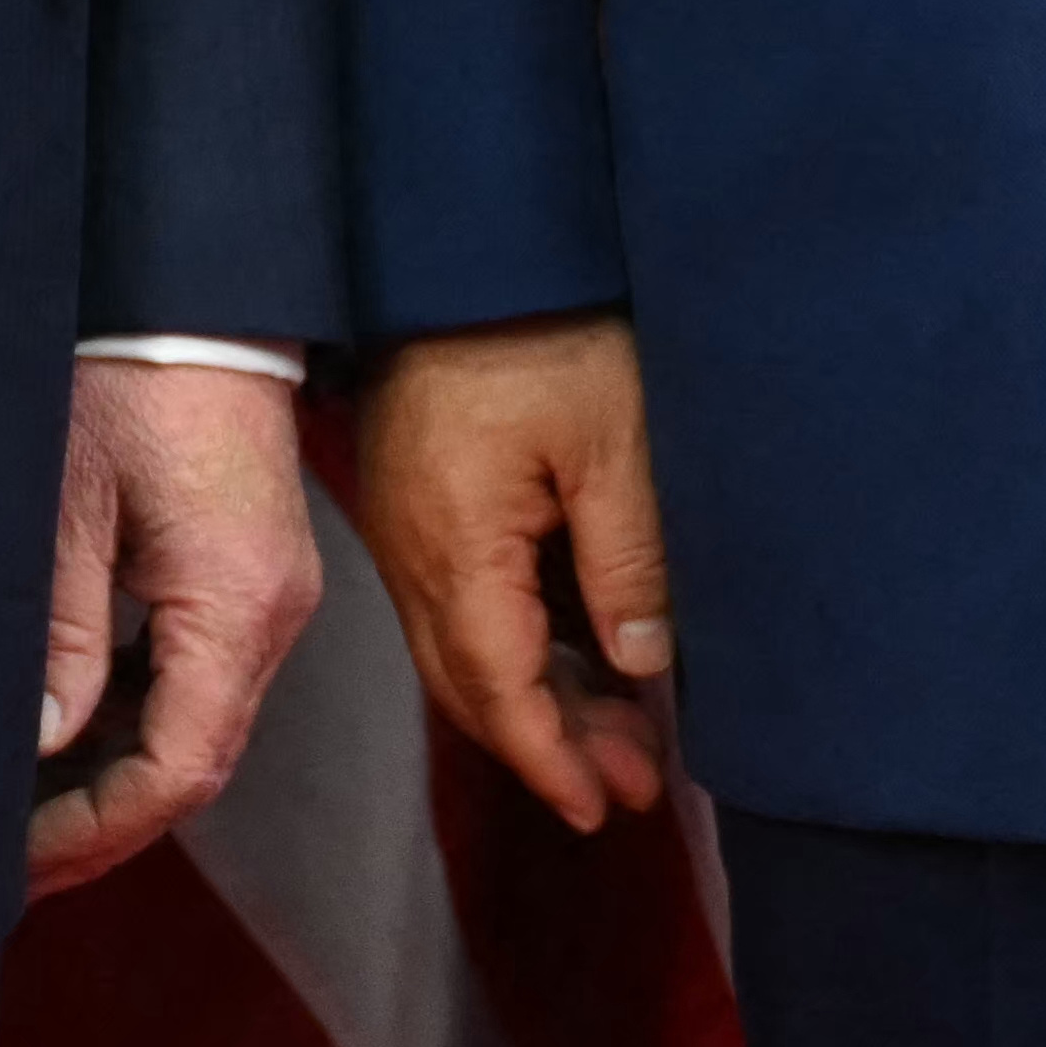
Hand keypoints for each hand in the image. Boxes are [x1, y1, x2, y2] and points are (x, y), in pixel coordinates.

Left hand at [30, 361, 322, 895]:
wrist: (196, 287)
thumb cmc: (131, 374)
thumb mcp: (70, 500)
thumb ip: (63, 629)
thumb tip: (46, 741)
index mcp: (236, 603)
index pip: (181, 768)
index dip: (101, 828)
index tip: (22, 858)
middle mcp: (272, 611)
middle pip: (198, 759)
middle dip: (107, 819)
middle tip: (15, 859)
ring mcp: (271, 591)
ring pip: (201, 721)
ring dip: (121, 770)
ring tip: (28, 805)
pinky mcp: (254, 568)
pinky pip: (202, 670)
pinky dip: (140, 711)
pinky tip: (73, 722)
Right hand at [358, 314, 678, 837]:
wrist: (467, 236)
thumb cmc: (546, 325)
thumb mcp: (616, 439)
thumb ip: (628, 560)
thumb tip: (640, 667)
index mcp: (455, 544)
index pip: (496, 689)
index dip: (551, 760)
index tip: (605, 810)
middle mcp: (412, 548)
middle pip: (470, 682)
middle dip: (548, 745)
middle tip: (632, 784)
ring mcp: (405, 520)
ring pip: (461, 645)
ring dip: (534, 695)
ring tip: (618, 732)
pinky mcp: (415, 490)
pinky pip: (458, 597)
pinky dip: (514, 641)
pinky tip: (575, 649)